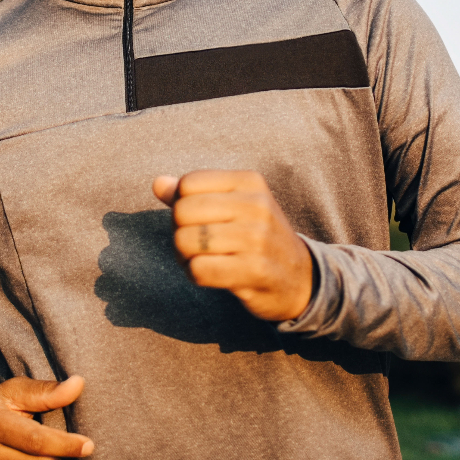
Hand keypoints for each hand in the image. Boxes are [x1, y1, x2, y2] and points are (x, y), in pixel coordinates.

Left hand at [153, 170, 314, 322]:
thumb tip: (158, 183)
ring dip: (185, 257)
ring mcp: (257, 238)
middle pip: (182, 212)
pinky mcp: (255, 271)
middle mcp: (256, 205)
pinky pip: (199, 270)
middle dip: (179, 233)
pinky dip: (195, 275)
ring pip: (186, 242)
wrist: (301, 279)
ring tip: (203, 260)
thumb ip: (194, 193)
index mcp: (249, 181)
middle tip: (196, 246)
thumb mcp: (233, 206)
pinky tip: (210, 275)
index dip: (181, 205)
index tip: (197, 221)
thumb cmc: (257, 238)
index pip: (188, 184)